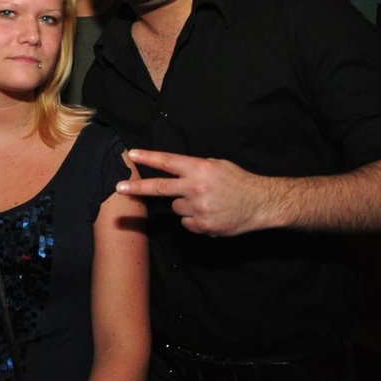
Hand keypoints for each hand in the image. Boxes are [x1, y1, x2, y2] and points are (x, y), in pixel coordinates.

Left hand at [118, 149, 277, 236]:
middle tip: (119, 188)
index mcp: (199, 169)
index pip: (168, 162)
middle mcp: (196, 188)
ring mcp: (199, 208)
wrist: (261, 203)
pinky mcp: (203, 226)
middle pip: (160, 188)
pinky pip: (187, 222)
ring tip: (206, 202)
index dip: (148, 157)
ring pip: (176, 207)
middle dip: (137, 188)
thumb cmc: (239, 181)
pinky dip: (194, 219)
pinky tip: (211, 214)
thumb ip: (195, 168)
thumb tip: (175, 172)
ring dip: (185, 205)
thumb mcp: (217, 165)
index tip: (131, 154)